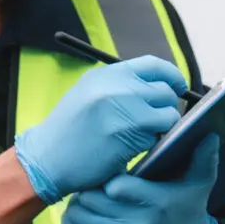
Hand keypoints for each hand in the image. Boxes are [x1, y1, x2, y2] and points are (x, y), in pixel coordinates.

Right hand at [12, 55, 186, 203]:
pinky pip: (158, 136)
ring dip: (161, 127)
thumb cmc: (69, 130)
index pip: (154, 65)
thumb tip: (159, 86)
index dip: (172, 76)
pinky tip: (131, 147)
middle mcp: (119, 87)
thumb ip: (121, 85)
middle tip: (155, 120)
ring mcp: (126, 110)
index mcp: (108, 73)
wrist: (47, 158)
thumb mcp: (89, 93)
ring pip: (168, 114)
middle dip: (166, 107)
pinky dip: (151, 143)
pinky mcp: (131, 135)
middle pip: (166, 91)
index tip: (177, 87)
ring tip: (139, 135)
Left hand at [59, 136, 223, 223]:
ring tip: (87, 194)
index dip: (110, 177)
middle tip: (94, 180)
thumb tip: (209, 133)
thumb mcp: (200, 185)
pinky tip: (81, 212)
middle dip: (90, 187)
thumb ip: (203, 159)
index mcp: (157, 203)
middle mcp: (135, 223)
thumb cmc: (189, 211)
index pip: (119, 188)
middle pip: (93, 200)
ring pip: (80, 217)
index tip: (114, 172)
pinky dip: (72, 223)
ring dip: (78, 203)